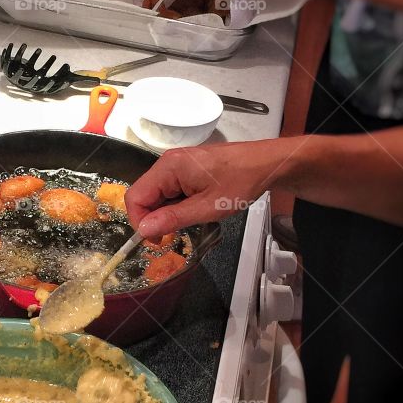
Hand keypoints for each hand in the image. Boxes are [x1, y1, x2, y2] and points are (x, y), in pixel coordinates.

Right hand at [125, 140, 289, 237]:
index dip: (139, 221)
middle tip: (171, 236)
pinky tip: (192, 210)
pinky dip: (174, 203)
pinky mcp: (186, 168)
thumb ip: (173, 218)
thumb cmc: (240, 183)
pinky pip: (169, 189)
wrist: (267, 164)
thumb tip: (143, 230)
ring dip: (164, 212)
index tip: (156, 240)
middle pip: (143, 194)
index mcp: (169, 167)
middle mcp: (168, 162)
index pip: (135, 196)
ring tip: (187, 222)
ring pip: (156, 193)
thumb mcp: (207, 207)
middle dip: (151, 218)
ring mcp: (177, 164)